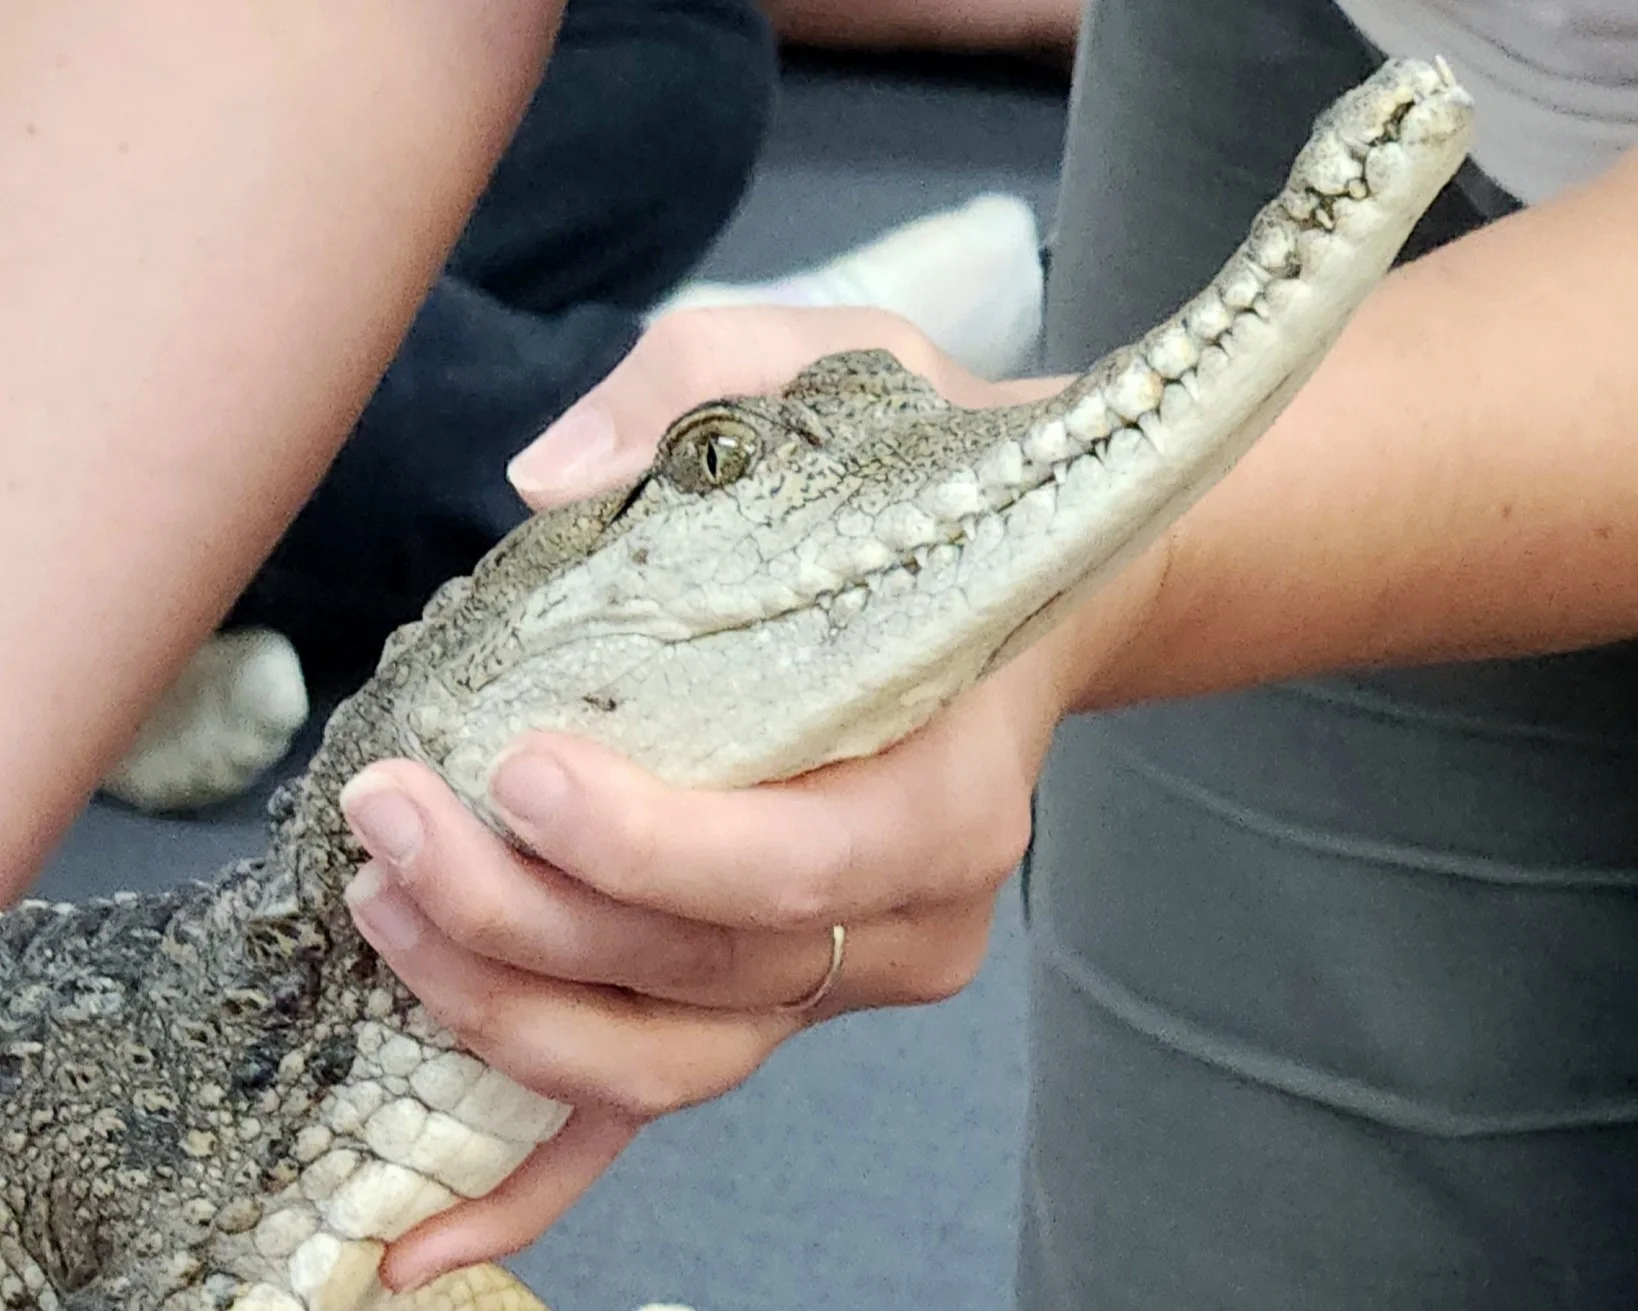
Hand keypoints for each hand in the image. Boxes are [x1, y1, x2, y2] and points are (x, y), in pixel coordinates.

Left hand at [339, 306, 1080, 1290]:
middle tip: (392, 825)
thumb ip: (698, 392)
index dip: (659, 845)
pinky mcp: (780, 994)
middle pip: (707, 974)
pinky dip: (540, 1182)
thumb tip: (541, 486)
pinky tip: (416, 1240)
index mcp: (954, 779)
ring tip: (386, 916)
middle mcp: (915, 910)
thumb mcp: (836, 368)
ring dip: (508, 1014)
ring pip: (670, 1059)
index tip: (519, 768)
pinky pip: (660, 1109)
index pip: (808, 861)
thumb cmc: (931, 485)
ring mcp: (846, 970)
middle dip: (527, 921)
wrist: (1020, 583)